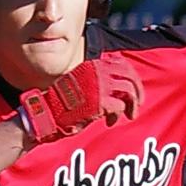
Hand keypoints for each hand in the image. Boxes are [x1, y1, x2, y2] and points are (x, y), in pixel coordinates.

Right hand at [18, 54, 142, 142]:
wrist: (47, 113)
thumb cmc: (61, 104)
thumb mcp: (80, 85)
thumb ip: (97, 83)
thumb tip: (114, 90)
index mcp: (93, 66)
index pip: (120, 63)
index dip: (130, 76)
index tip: (132, 89)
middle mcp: (98, 73)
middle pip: (129, 75)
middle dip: (137, 90)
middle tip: (138, 103)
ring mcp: (100, 87)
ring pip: (129, 90)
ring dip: (132, 104)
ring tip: (130, 115)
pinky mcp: (100, 102)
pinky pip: (120, 106)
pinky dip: (118, 115)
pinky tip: (109, 122)